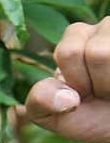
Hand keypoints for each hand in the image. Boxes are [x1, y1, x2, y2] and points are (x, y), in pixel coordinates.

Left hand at [20, 18, 109, 142]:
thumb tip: (66, 98)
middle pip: (99, 53)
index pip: (69, 52)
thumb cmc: (86, 116)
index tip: (82, 91)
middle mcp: (107, 27)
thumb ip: (39, 101)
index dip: (76, 81)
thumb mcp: (52, 114)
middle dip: (100, 84)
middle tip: (104, 92)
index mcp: (77, 36)